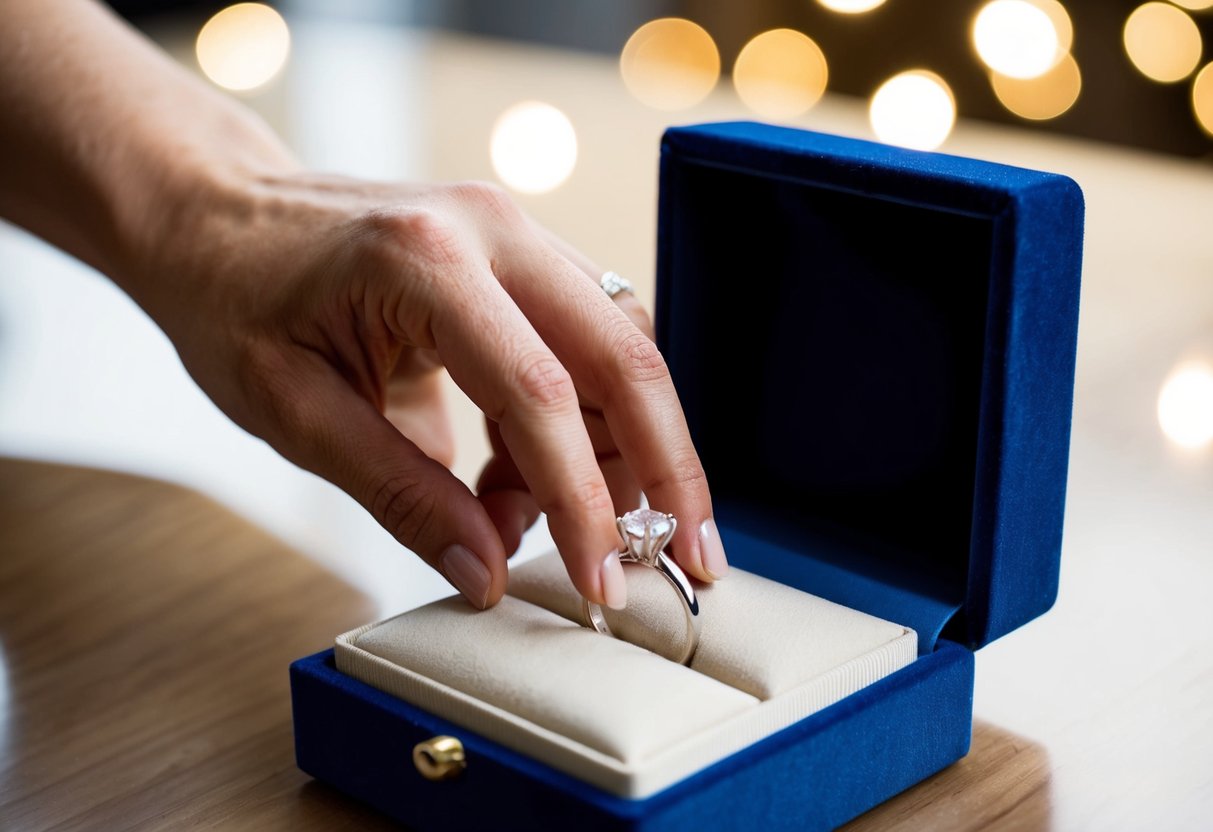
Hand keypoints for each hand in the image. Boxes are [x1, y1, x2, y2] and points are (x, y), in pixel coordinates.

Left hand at [139, 173, 728, 608]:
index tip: (603, 582)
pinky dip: (580, 425)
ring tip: (563, 527)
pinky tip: (525, 480)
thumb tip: (486, 573)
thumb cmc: (236, 302)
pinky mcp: (520, 260)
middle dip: (667, 471)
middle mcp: (493, 232)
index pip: (540, 393)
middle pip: (624, 358)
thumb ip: (402, 495)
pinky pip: (586, 344)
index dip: (583, 500)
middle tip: (688, 560)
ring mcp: (515, 236)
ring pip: (621, 350)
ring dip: (622, 452)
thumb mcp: (296, 415)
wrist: (216, 216)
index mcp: (427, 260)